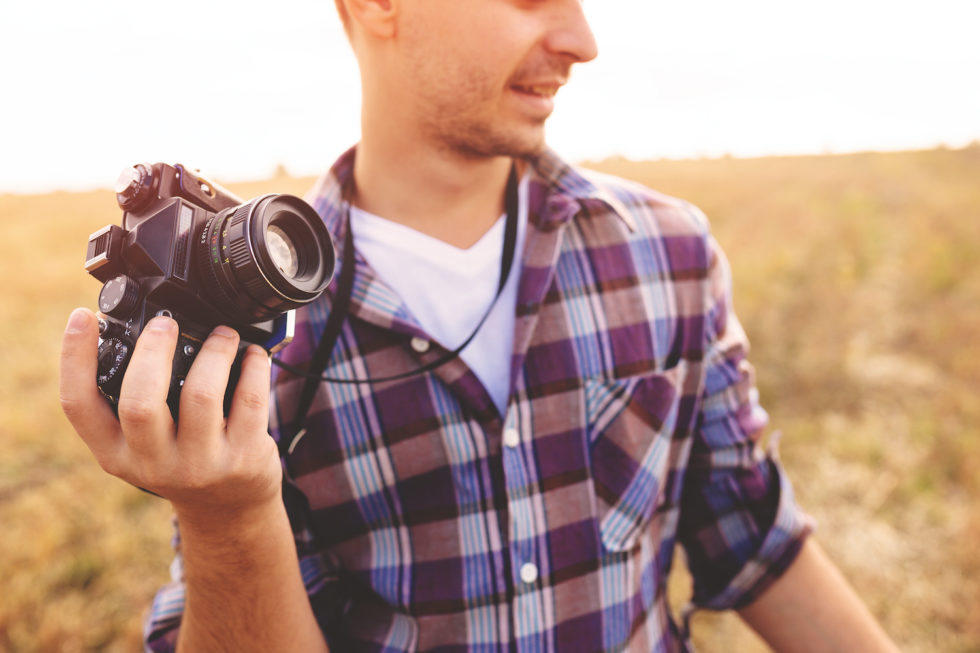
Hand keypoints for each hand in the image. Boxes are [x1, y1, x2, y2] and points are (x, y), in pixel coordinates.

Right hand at [59, 308, 281, 528]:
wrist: (229, 510)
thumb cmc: (182, 458)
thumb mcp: (142, 444)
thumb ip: (132, 400)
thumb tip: (137, 327)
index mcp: (115, 453)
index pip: (79, 406)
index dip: (74, 358)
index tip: (83, 317)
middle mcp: (152, 464)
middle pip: (140, 402)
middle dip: (152, 351)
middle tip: (165, 324)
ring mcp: (201, 465)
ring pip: (201, 396)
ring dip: (214, 352)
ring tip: (222, 334)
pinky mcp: (243, 458)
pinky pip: (249, 400)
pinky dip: (253, 367)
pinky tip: (253, 355)